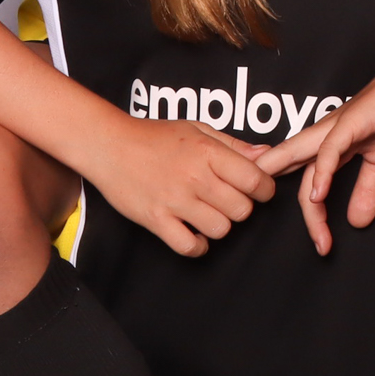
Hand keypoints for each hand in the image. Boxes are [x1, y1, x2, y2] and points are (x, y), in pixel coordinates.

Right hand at [83, 115, 275, 257]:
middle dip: (240, 208)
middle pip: (242, 210)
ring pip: (220, 229)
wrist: (108, 145)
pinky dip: (196, 246)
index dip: (263, 189)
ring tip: (207, 214)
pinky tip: (193, 234)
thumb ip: (234, 145)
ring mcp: (174, 200)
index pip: (256, 180)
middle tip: (226, 201)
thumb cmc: (154, 136)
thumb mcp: (197, 129)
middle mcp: (194, 177)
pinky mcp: (155, 219)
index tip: (256, 189)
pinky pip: (188, 246)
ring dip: (219, 225)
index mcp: (208, 152)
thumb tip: (266, 154)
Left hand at [257, 57, 374, 253]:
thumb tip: (357, 222)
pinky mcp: (349, 123)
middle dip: (271, 194)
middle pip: (289, 170)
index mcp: (326, 146)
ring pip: (297, 157)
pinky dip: (322, 174)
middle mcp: (321, 137)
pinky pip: (329, 151)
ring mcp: (333, 129)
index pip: (307, 183)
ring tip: (270, 207)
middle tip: (267, 226)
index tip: (322, 244)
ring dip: (290, 188)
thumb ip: (367, 190)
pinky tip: (318, 195)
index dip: (310, 214)